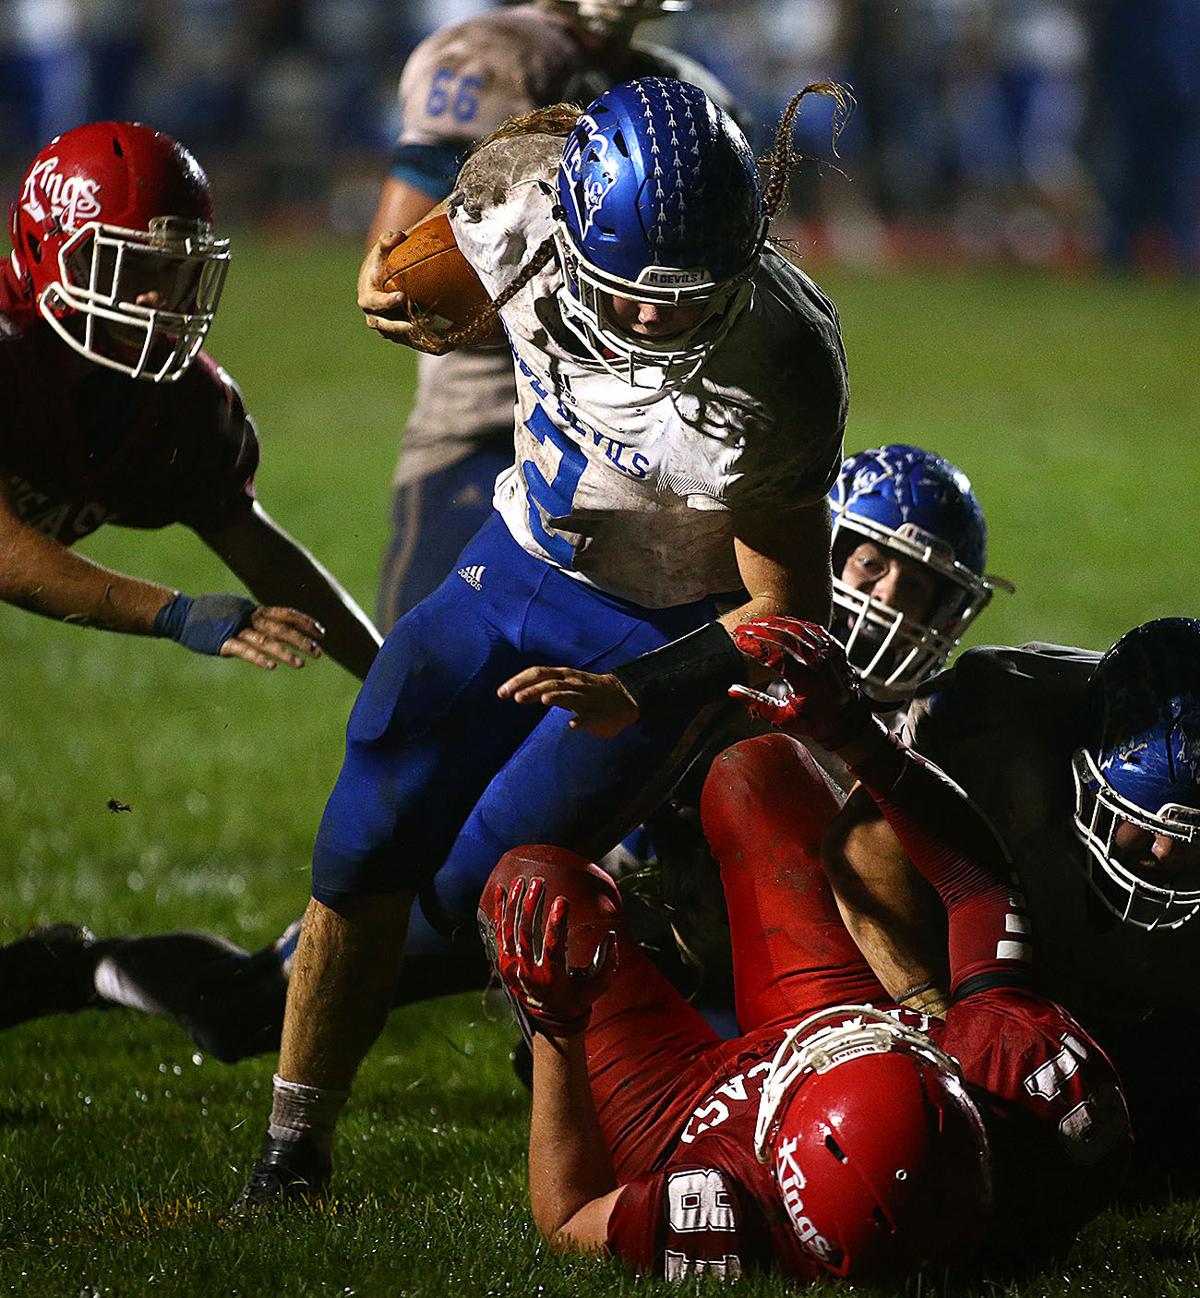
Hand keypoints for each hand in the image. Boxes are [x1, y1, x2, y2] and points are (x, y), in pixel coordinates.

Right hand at [155, 592, 322, 667]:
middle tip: (318, 652)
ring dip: (284, 652)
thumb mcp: (237, 611)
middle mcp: (248, 617)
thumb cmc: (211, 615)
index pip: (285, 613)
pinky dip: (258, 658)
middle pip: (280, 628)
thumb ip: (256, 618)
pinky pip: (243, 650)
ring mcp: (235, 629)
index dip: (304, 621)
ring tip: (301, 664)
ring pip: (265, 641)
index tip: (321, 632)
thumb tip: (276, 626)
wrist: (179, 615)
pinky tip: (271, 666)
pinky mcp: (221, 642)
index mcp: (253, 609)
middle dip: (301, 640)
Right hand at [357, 229, 423, 347]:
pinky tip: (439, 337)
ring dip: (413, 335)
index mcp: (367, 296)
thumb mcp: (382, 249)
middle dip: (399, 326)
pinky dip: (421, 339)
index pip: (373, 302)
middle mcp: (373, 315)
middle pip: (383, 325)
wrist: (382, 277)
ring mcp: (385, 325)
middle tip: (416, 323)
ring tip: (432, 326)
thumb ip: (387, 241)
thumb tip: (398, 235)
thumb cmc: (382, 261)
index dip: (386, 301)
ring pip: (397, 335)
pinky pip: (407, 339)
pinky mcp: (397, 332)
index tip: (402, 296)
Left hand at [491, 876, 615, 1037]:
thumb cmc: (579, 997)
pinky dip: (500, 911)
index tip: (562, 899)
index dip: (556, 922)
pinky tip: (502, 890)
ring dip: (515, 904)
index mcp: (552, 977)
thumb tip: (611, 935)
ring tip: (522, 881)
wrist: (552, 1018)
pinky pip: (500, 932)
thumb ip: (608, 961)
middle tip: (539, 882)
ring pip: (510, 931)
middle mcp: (528, 972)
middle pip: (526, 934)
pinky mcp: (505, 962)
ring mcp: (514, 967)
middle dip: (531, 905)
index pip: (552, 946)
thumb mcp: (599, 985)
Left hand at [497, 667, 638, 737]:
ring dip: (557, 697)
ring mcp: (588, 698)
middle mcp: (574, 684)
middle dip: (532, 689)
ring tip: (544, 700)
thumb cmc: (588, 694)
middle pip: (550, 682)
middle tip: (515, 698)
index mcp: (564, 676)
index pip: (538, 673)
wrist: (625, 698)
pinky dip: (582, 720)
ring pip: (570, 695)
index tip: (501, 693)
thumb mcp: (565, 685)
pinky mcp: (600, 715)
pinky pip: (591, 717)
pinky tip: (572, 725)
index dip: (519, 681)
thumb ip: (544, 688)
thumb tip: (516, 693)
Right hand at [728, 617, 875, 748]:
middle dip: (760, 630)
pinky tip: (779, 622)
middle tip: (742, 628)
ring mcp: (830, 653)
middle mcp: (821, 664)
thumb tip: (732, 690)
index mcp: (808, 683)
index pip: (777, 656)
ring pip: (798, 628)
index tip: (739, 640)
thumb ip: (756, 704)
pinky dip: (793, 623)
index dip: (755, 646)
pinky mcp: (834, 646)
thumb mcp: (783, 718)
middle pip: (786, 637)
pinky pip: (812, 627)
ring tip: (755, 623)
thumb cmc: (814, 721)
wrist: (847, 719)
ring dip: (774, 623)